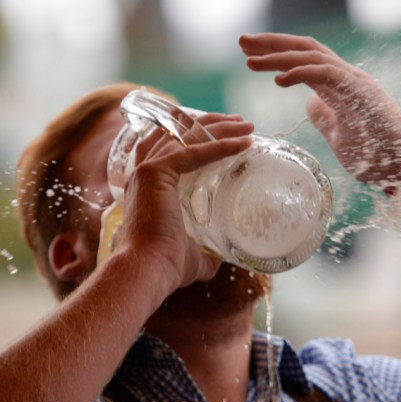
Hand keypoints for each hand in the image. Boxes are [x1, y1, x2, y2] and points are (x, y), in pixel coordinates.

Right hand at [116, 113, 253, 294]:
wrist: (149, 271)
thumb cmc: (168, 266)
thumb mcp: (194, 252)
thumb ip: (207, 249)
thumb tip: (223, 256)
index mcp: (150, 187)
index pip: (172, 148)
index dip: (199, 137)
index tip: (228, 134)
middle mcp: (144, 173)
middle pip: (178, 133)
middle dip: (212, 124)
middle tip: (241, 123)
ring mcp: (147, 170)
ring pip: (186, 136)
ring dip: (219, 128)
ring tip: (247, 125)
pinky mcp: (155, 173)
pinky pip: (193, 151)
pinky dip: (220, 145)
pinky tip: (244, 143)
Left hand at [239, 33, 400, 186]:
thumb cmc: (376, 155)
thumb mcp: (340, 135)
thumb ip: (325, 116)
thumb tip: (309, 104)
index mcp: (339, 85)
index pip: (304, 60)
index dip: (276, 54)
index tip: (249, 56)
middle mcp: (346, 76)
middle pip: (304, 49)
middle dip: (271, 44)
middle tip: (241, 42)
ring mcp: (355, 82)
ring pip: (312, 56)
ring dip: (279, 56)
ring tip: (249, 59)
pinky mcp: (360, 93)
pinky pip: (326, 75)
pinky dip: (300, 73)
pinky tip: (278, 79)